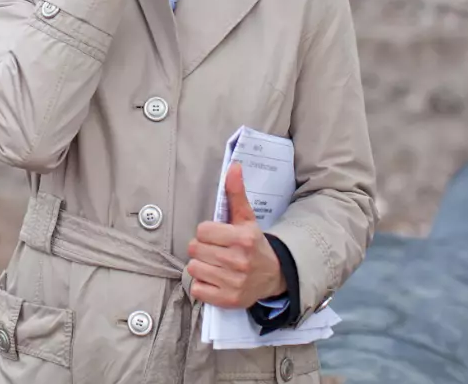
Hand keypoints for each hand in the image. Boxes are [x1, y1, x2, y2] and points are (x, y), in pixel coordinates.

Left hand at [187, 162, 286, 308]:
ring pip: (194, 269)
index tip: (217, 236)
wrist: (273, 276)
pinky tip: (215, 280)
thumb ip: (236, 193)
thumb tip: (233, 167)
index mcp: (242, 239)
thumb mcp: (246, 219)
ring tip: (215, 265)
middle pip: (194, 249)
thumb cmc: (254, 244)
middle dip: (202, 248)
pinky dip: (203, 286)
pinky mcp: (228, 300)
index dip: (206, 232)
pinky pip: (198, 290)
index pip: (202, 230)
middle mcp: (239, 261)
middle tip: (215, 251)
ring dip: (201, 266)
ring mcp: (233, 282)